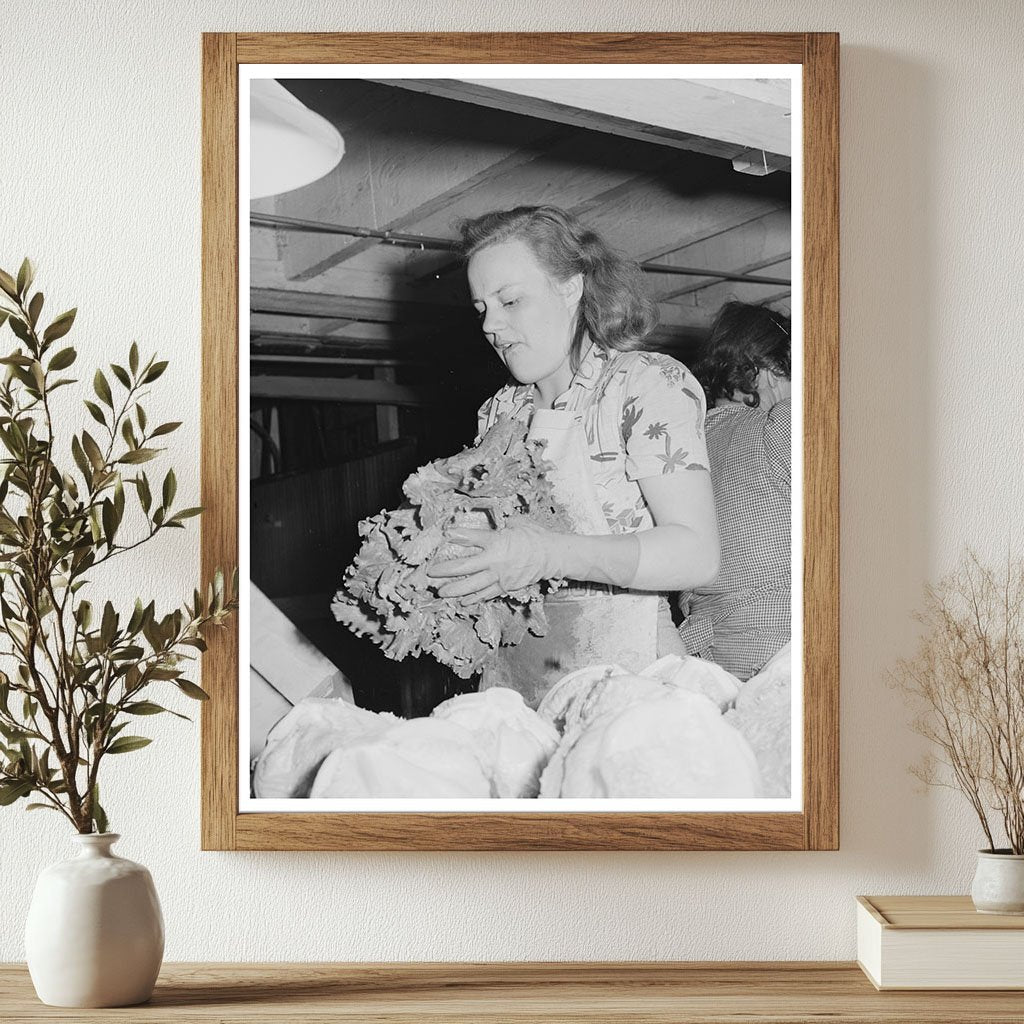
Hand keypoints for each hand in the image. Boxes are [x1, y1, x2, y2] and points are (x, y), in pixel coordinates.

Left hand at [427, 521, 560, 602]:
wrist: (553, 555)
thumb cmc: (535, 537)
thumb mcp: (517, 523)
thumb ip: (500, 525)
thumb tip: (491, 522)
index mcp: (498, 541)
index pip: (473, 537)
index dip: (458, 535)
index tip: (445, 534)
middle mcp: (496, 560)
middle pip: (465, 567)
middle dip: (446, 570)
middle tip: (431, 573)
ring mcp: (500, 576)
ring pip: (473, 585)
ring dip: (455, 589)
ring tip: (442, 592)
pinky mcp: (506, 586)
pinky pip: (487, 594)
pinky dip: (474, 598)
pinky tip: (463, 602)